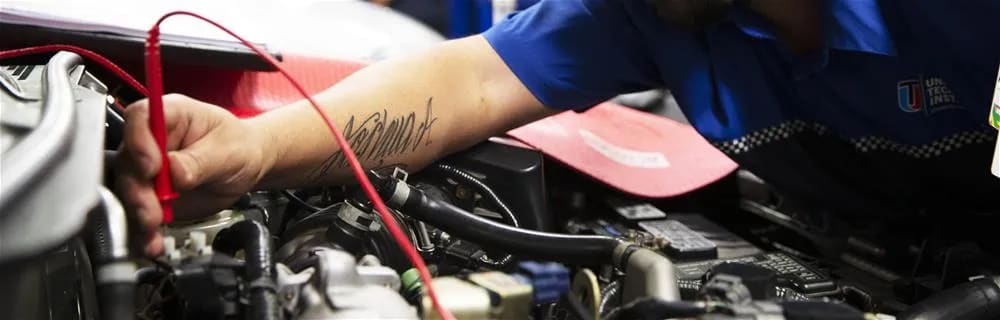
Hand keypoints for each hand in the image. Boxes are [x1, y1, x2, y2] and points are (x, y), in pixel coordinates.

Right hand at [116, 94, 272, 255]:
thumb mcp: (228, 150)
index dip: (139, 141)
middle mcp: (153, 140)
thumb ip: (200, 161)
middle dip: (138, 189)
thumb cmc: (239, 146)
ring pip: (130, 189)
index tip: (152, 167)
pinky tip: (152, 241)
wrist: (249, 167)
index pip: (140, 117)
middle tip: (152, 209)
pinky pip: (141, 212)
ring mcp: (150, 168)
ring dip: (138, 212)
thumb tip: (175, 172)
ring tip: (153, 229)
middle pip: (129, 159)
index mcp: (172, 115)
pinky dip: (144, 230)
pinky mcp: (153, 194)